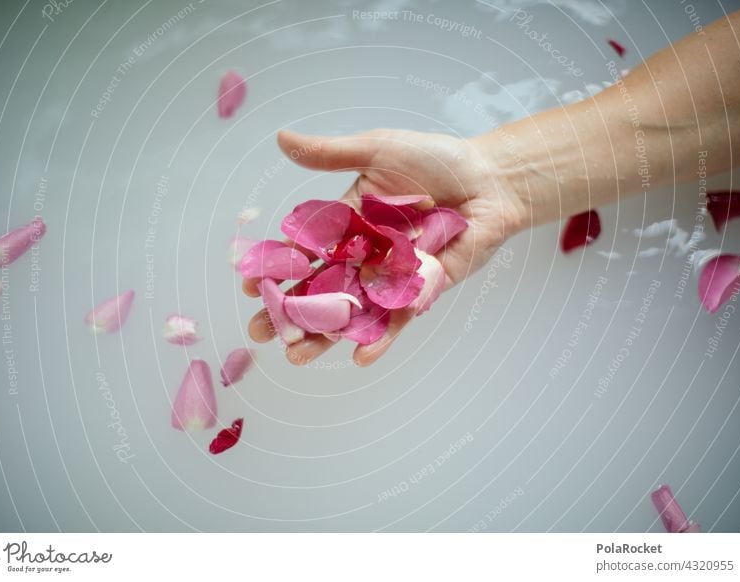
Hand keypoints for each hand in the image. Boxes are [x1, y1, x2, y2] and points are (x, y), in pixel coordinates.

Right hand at [243, 128, 526, 365]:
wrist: (490, 179)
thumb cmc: (436, 160)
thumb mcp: (377, 149)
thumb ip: (330, 154)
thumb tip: (281, 138)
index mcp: (347, 223)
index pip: (304, 251)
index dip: (278, 269)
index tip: (249, 286)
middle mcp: (363, 255)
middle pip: (319, 289)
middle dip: (289, 313)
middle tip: (260, 333)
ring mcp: (390, 277)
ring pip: (351, 312)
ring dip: (324, 336)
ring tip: (295, 357)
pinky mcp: (421, 292)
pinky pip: (397, 319)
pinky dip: (380, 338)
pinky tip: (360, 357)